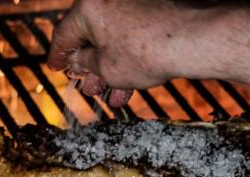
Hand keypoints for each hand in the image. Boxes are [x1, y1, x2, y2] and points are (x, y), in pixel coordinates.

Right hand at [48, 0, 202, 106]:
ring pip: (117, 40)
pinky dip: (132, 58)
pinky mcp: (156, 10)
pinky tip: (134, 83)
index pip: (65, 33)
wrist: (193, 39)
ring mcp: (135, 2)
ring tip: (115, 95)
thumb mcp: (107, 69)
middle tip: (90, 87)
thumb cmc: (147, 51)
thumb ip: (87, 65)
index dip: (59, 55)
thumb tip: (81, 61)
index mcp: (89, 6)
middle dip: (92, 67)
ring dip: (114, 69)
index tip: (56, 67)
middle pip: (93, 35)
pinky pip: (135, 36)